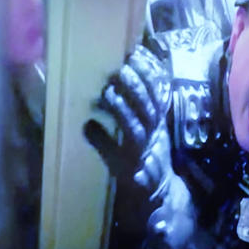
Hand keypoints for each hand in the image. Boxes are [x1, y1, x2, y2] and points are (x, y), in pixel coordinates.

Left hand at [84, 44, 172, 198]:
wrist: (159, 194)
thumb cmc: (150, 154)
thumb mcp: (154, 128)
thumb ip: (145, 105)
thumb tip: (130, 73)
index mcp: (160, 123)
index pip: (160, 94)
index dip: (151, 74)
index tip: (138, 54)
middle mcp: (155, 136)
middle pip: (149, 109)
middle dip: (137, 88)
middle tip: (121, 69)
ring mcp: (143, 154)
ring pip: (135, 129)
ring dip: (122, 110)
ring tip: (108, 93)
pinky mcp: (130, 171)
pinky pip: (115, 154)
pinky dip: (102, 140)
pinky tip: (88, 126)